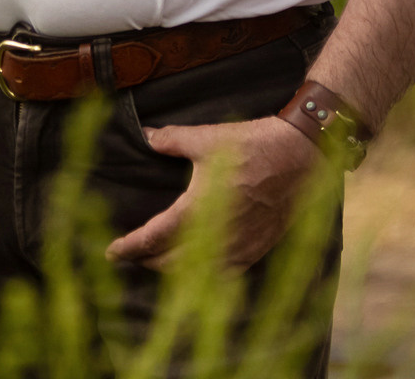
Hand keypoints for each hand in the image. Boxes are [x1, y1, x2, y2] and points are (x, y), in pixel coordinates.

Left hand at [106, 117, 317, 269]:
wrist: (302, 156)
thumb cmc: (254, 144)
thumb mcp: (208, 137)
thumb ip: (172, 139)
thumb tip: (147, 136)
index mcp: (200, 208)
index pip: (155, 237)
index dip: (131, 247)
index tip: (112, 252)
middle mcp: (219, 233)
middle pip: (172, 262)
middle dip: (148, 261)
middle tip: (130, 256)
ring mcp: (241, 244)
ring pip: (199, 273)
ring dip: (174, 271)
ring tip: (158, 263)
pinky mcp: (259, 246)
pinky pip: (227, 272)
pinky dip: (207, 276)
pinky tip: (200, 272)